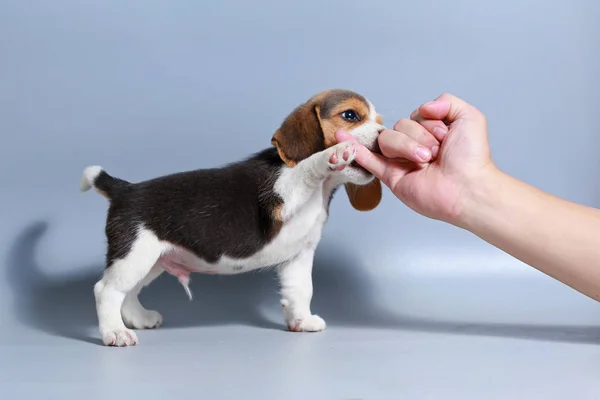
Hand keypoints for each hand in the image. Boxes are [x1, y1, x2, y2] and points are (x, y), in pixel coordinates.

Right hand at [336, 93, 495, 224]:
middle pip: (399, 125)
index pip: (415, 116)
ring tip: (425, 161)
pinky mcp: (391, 176)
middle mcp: (413, 146)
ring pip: (387, 139)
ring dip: (407, 146)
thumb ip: (446, 101)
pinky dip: (352, 148)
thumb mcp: (468, 117)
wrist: (467, 187)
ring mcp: (400, 161)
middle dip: (419, 136)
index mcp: (429, 133)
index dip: (430, 123)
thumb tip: (422, 107)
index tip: (446, 137)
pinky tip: (340, 139)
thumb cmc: (472, 157)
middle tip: (436, 153)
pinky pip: (367, 159)